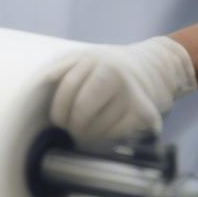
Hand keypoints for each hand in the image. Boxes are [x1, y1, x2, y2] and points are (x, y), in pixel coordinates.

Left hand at [50, 36, 195, 144]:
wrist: (155, 65)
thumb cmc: (111, 67)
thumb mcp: (85, 57)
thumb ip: (62, 68)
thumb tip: (43, 81)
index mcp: (93, 58)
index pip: (67, 87)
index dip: (59, 109)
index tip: (58, 122)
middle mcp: (113, 72)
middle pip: (82, 110)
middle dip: (73, 126)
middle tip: (72, 131)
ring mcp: (130, 92)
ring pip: (98, 127)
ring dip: (89, 136)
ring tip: (90, 132)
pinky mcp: (145, 112)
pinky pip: (116, 135)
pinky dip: (108, 139)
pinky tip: (108, 132)